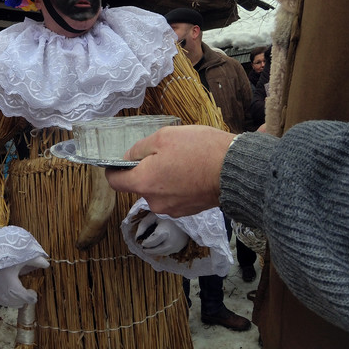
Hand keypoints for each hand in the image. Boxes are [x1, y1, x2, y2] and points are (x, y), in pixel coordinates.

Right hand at [0, 256, 48, 307]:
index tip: (33, 291)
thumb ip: (35, 260)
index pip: (27, 298)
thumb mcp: (22, 258)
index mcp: (12, 286)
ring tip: (20, 291)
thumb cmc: (6, 258)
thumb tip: (47, 264)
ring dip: (18, 300)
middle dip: (26, 297)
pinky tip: (11, 293)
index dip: (33, 296)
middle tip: (28, 291)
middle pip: (21, 302)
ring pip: (12, 304)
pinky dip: (9, 300)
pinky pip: (4, 303)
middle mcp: (4, 294)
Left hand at [105, 125, 234, 216]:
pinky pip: (175, 196)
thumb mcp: (163, 137)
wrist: (235, 171)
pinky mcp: (189, 211)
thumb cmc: (199, 150)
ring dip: (164, 177)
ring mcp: (173, 209)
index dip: (114, 169)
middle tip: (164, 153)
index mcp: (144, 183)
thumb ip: (139, 149)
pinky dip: (178, 185)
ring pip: (158, 190)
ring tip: (183, 161)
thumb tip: (128, 158)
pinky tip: (192, 172)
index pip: (115, 182)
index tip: (119, 161)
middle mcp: (154, 202)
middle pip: (140, 185)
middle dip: (146, 170)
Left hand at [134, 211, 189, 255]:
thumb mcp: (153, 216)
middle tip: (142, 247)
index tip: (141, 241)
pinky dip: (162, 251)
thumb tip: (136, 238)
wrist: (185, 214)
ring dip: (154, 252)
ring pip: (162, 253)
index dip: (145, 243)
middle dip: (148, 250)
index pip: (151, 243)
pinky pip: (169, 252)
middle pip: (156, 251)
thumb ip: (143, 226)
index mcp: (164, 232)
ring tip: (149, 247)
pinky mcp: (181, 247)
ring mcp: (177, 246)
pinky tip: (157, 246)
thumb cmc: (167, 214)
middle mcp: (172, 242)